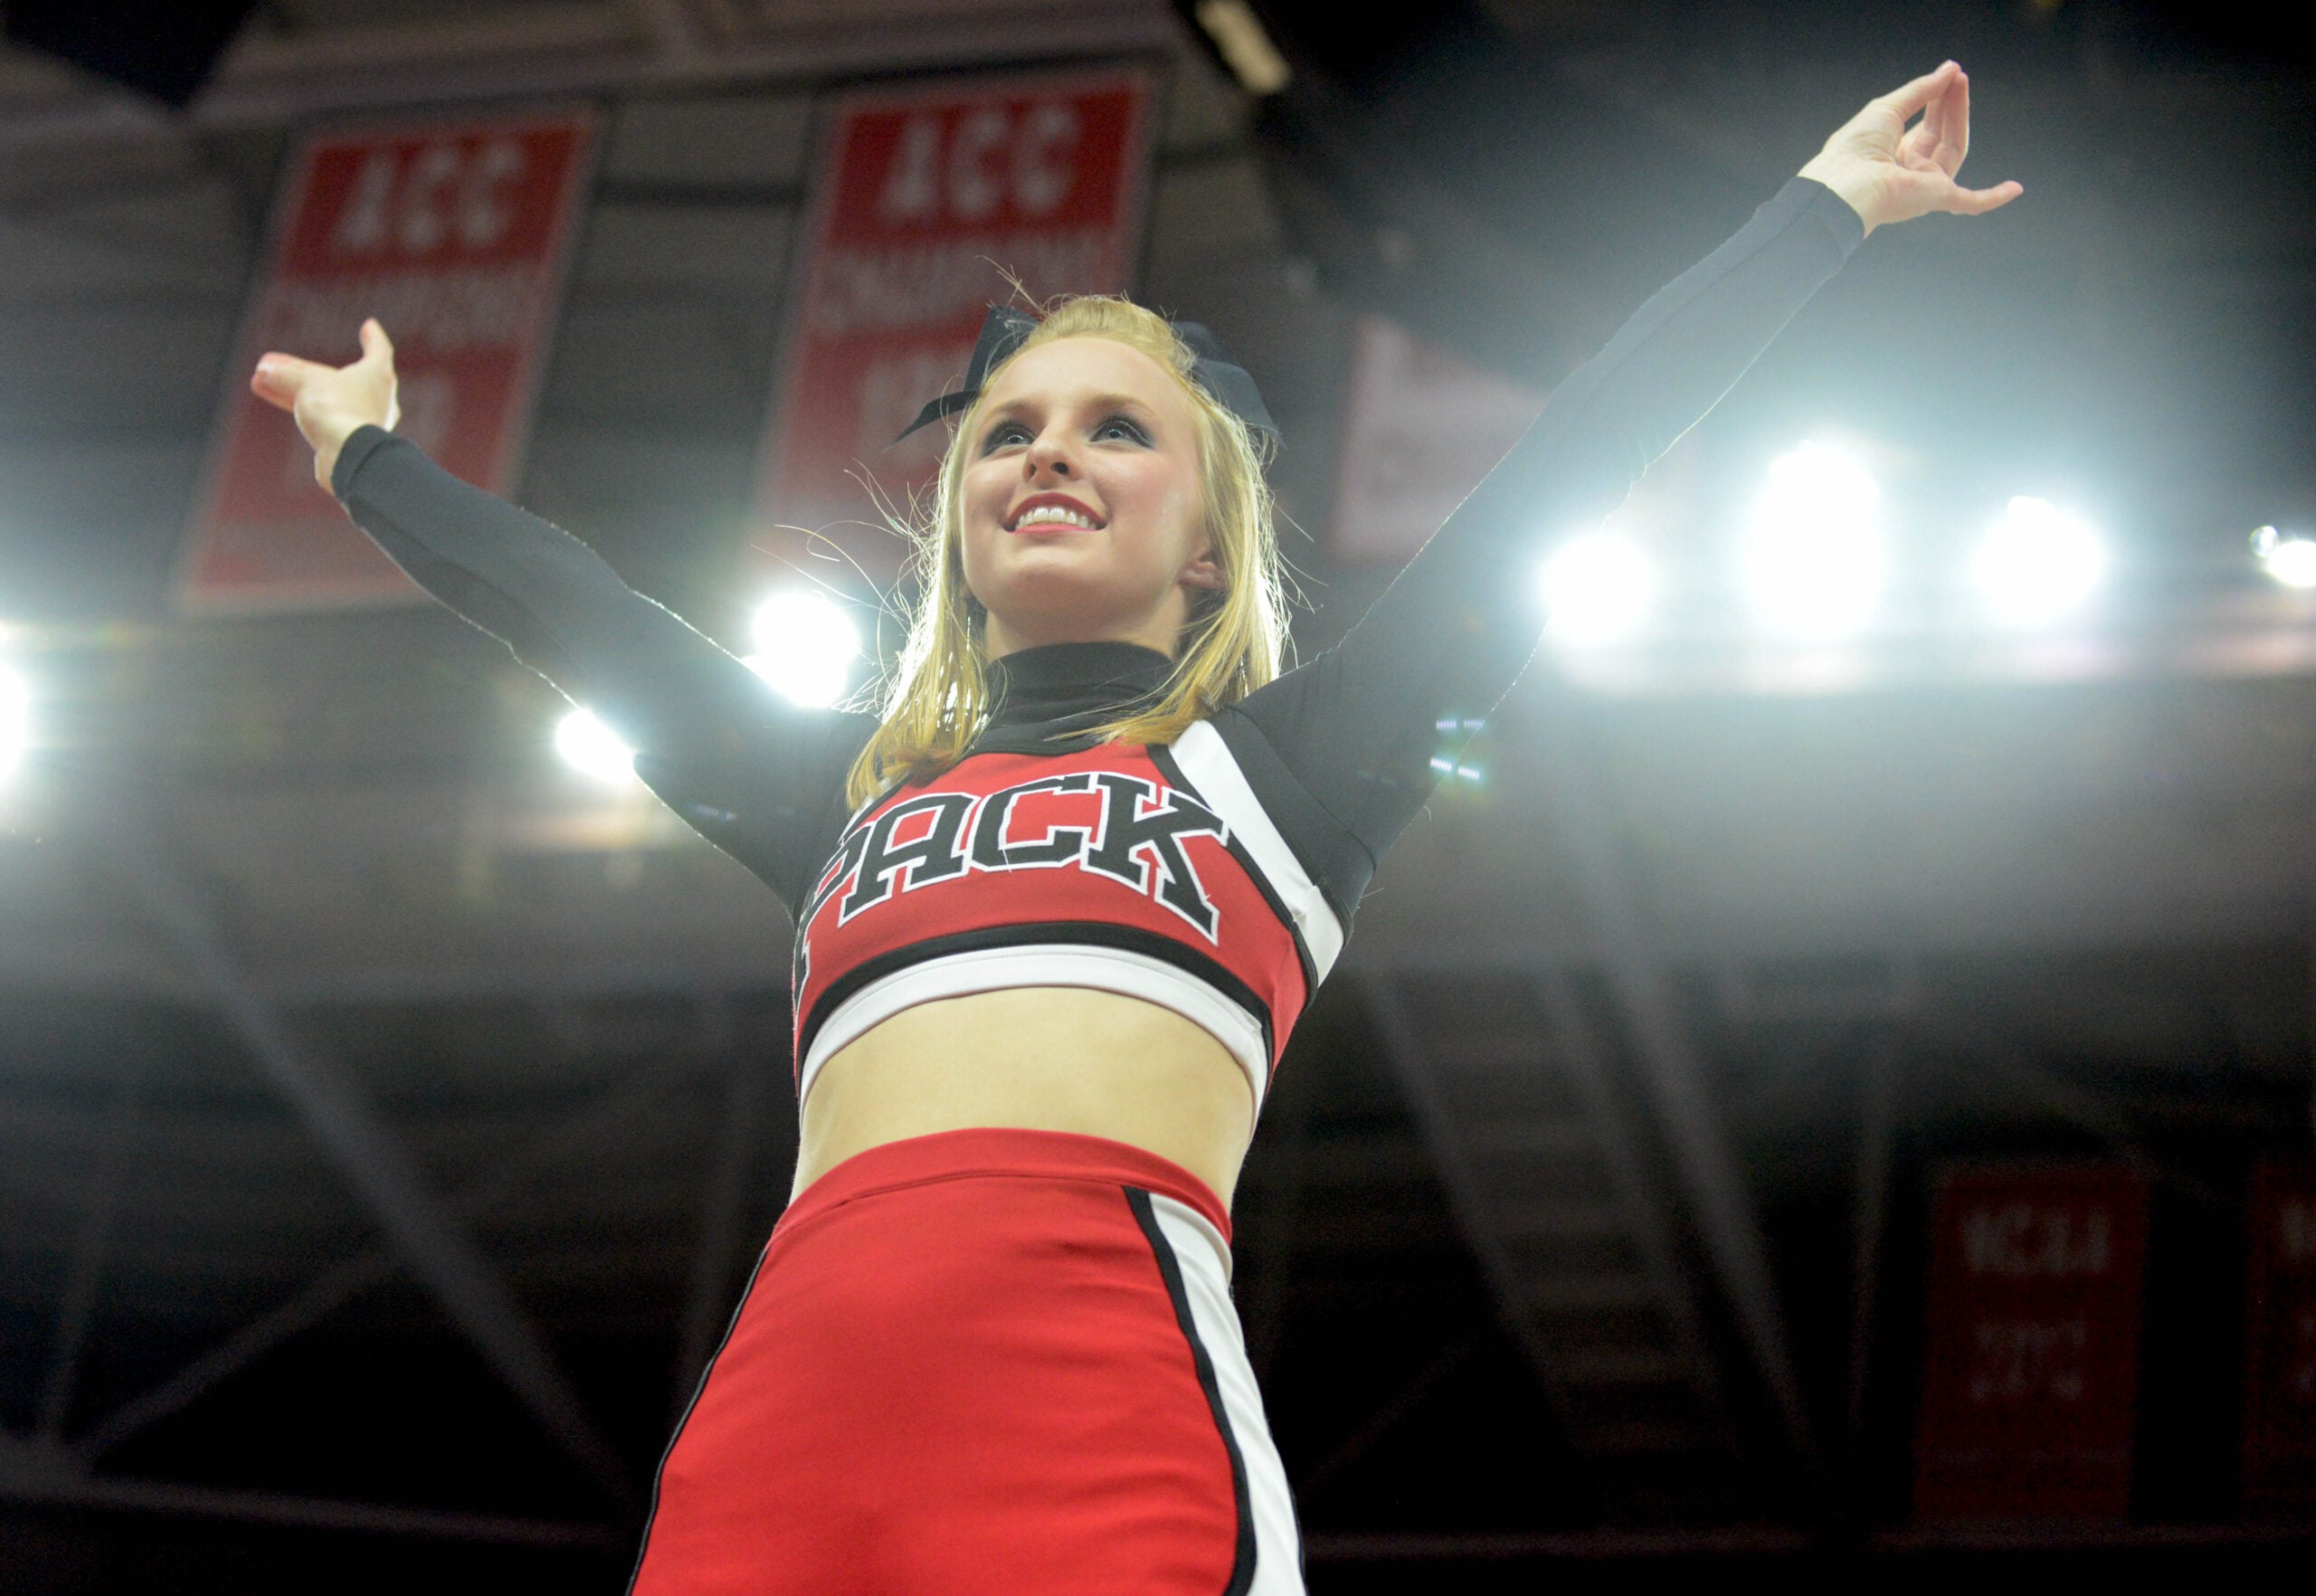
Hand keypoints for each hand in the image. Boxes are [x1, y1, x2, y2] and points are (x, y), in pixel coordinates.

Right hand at [249, 318, 400, 492]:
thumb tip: (266, 371)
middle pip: (334, 377)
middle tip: (272, 362)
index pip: (378, 350)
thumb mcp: (307, 383)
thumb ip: (285, 374)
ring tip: (258, 378)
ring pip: (322, 398)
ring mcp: (361, 422)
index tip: (369, 325)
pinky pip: (317, 416)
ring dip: (290, 387)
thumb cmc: (337, 410)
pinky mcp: (346, 441)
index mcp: (378, 376)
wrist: (348, 457)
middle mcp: (375, 399)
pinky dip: (294, 404)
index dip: (372, 338)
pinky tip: (266, 392)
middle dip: (300, 370)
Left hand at [1798, 61, 2021, 236]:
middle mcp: (1909, 173)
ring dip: (1959, 116)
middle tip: (1957, 76)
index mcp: (1891, 156)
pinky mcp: (1937, 199)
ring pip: (1954, 149)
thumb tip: (1949, 70)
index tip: (1948, 75)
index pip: (1924, 127)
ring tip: (1961, 84)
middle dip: (1949, 103)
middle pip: (1940, 134)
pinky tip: (2014, 189)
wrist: (1846, 182)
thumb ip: (1921, 90)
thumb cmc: (1856, 148)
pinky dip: (1992, 198)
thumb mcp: (1889, 108)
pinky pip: (1970, 202)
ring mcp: (1924, 187)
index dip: (1937, 99)